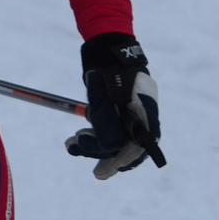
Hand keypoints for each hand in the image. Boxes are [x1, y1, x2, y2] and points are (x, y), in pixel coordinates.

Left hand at [67, 32, 164, 177]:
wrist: (104, 49)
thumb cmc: (107, 68)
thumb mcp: (104, 95)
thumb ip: (107, 122)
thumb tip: (109, 149)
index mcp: (146, 110)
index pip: (140, 144)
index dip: (123, 159)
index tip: (107, 170)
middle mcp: (142, 116)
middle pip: (127, 146)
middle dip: (105, 154)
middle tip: (84, 158)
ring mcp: (130, 116)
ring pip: (115, 141)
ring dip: (94, 146)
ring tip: (71, 144)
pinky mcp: (117, 115)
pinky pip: (108, 133)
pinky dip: (93, 137)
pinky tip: (75, 141)